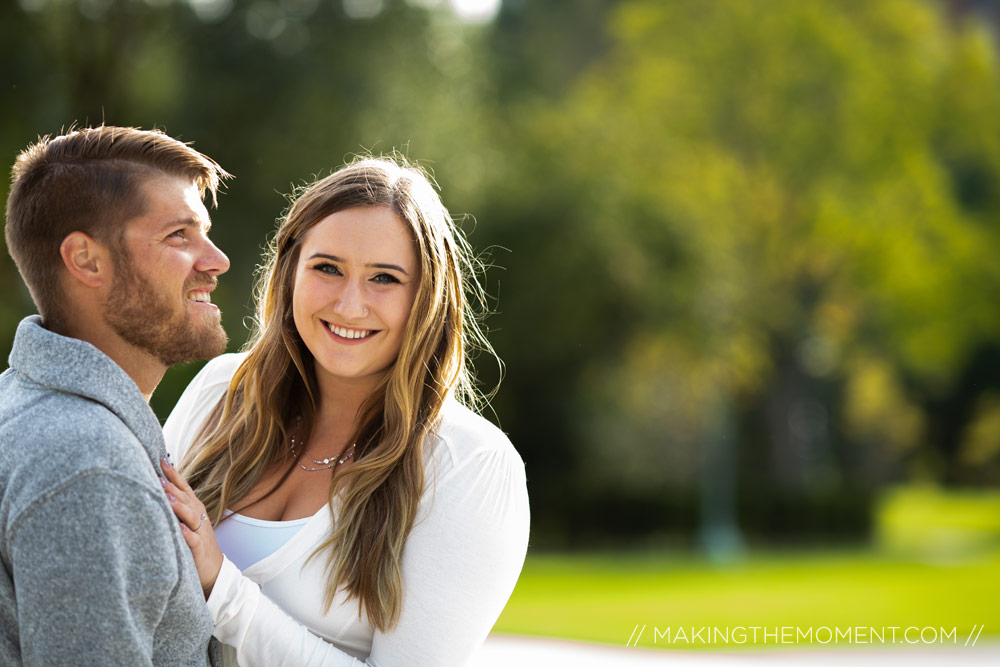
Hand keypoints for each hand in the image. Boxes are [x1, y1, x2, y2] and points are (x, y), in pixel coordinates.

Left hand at [160, 459, 223, 596]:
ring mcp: (200, 532)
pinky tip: (179, 528)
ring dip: (179, 507)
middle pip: (185, 498)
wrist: (214, 570)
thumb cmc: (195, 543)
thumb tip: (158, 488)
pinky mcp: (199, 550)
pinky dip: (187, 534)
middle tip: (158, 474)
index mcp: (194, 508)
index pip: (183, 487)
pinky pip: (193, 540)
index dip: (173, 475)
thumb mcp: (187, 521)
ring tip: (167, 498)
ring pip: (190, 516)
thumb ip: (176, 505)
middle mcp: (198, 517)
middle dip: (172, 487)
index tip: (161, 460)